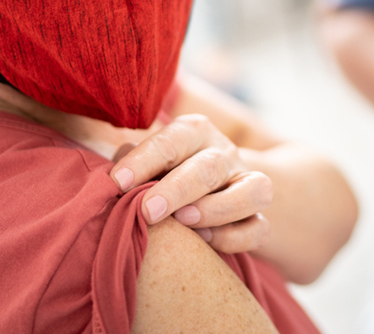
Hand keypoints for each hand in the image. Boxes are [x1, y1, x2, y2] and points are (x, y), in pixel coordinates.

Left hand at [109, 114, 272, 253]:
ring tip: (183, 221)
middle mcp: (225, 154)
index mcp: (195, 131)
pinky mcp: (258, 217)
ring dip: (217, 208)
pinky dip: (234, 237)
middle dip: (178, 188)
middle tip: (148, 211)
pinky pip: (259, 228)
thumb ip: (131, 163)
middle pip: (211, 166)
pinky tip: (204, 241)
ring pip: (253, 191)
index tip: (117, 182)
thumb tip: (114, 178)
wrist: (204, 187)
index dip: (144, 160)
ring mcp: (247, 184)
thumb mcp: (145, 160)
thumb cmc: (161, 172)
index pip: (172, 139)